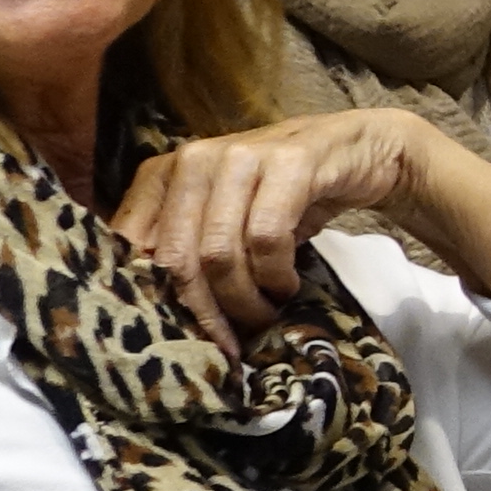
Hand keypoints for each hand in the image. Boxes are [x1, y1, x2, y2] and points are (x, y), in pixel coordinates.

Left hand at [115, 108, 437, 337]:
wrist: (356, 149)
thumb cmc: (282, 195)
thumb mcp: (225, 219)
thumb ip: (185, 248)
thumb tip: (155, 314)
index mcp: (164, 173)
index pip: (134, 246)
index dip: (153, 299)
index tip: (182, 338)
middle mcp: (194, 159)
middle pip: (176, 257)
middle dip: (203, 311)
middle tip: (230, 341)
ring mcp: (240, 156)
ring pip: (219, 252)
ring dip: (245, 298)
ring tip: (265, 313)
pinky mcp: (290, 162)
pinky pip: (267, 236)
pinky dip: (277, 274)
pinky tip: (287, 284)